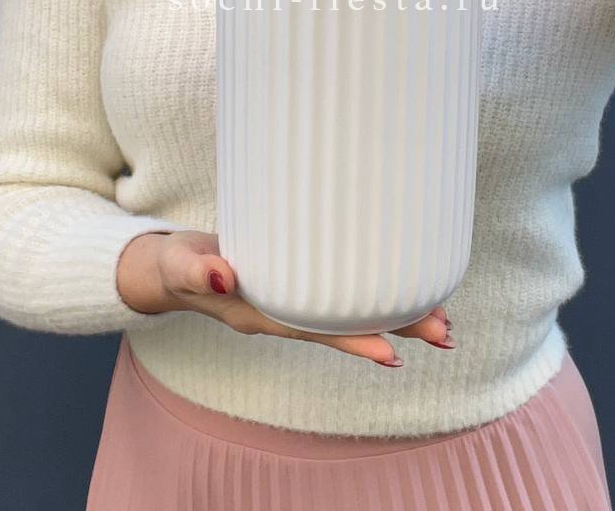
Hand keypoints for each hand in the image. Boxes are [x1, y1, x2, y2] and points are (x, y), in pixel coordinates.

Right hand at [126, 230, 454, 367]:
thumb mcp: (179, 263)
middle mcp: (284, 314)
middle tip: (445, 332)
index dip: (354, 340)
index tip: (394, 351)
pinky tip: (400, 288)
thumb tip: (222, 276)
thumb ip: (197, 269)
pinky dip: (372, 293)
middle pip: (346, 327)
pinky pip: (341, 293)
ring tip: (441, 320)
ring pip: (350, 312)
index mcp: (260, 314)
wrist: (170, 266)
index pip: (316, 331)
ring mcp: (292, 301)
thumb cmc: (176, 263)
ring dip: (395, 315)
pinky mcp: (297, 280)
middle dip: (396, 328)